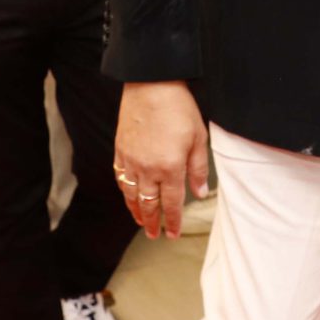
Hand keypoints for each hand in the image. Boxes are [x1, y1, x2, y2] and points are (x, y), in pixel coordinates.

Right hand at [114, 82, 209, 239]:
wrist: (151, 84)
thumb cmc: (179, 108)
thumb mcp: (198, 138)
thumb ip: (198, 169)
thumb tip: (200, 193)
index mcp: (169, 168)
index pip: (171, 204)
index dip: (173, 222)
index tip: (173, 234)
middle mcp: (147, 168)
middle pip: (148, 204)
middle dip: (151, 222)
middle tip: (153, 235)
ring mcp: (131, 160)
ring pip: (130, 194)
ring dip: (136, 210)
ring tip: (140, 221)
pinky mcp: (120, 149)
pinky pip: (120, 177)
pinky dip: (124, 191)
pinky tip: (128, 195)